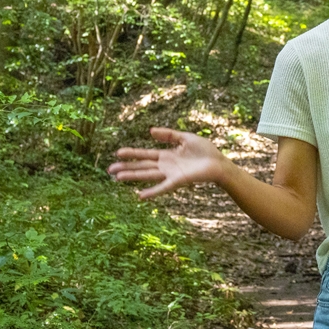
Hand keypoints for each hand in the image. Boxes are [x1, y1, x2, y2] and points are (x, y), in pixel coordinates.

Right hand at [107, 127, 228, 199]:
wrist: (219, 163)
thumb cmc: (205, 151)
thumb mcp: (185, 137)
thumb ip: (168, 135)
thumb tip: (150, 131)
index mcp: (166, 155)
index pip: (145, 154)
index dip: (131, 154)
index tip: (117, 153)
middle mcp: (165, 166)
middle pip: (142, 166)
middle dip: (126, 168)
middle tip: (109, 170)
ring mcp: (170, 174)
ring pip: (147, 175)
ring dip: (133, 177)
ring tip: (117, 178)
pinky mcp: (178, 181)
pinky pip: (162, 187)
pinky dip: (151, 192)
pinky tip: (139, 196)